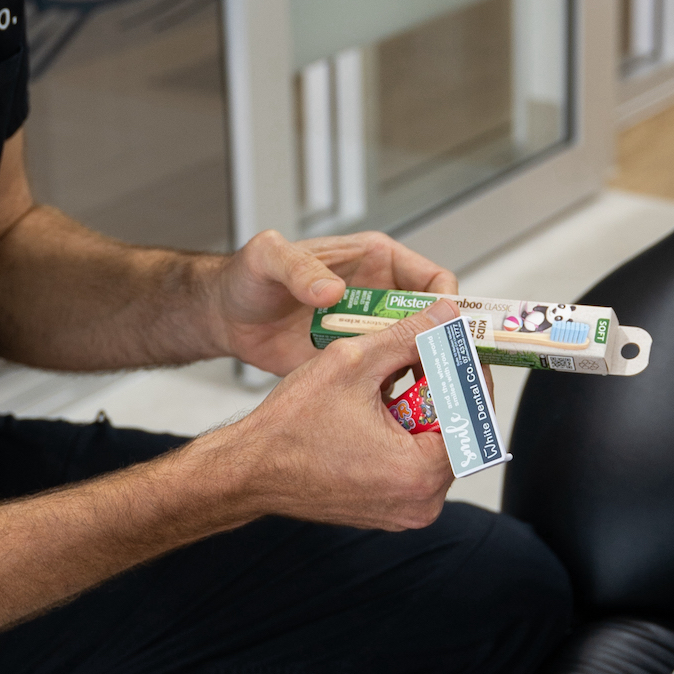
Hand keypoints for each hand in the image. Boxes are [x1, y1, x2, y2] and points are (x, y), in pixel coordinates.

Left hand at [206, 229, 456, 376]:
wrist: (226, 318)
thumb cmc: (247, 277)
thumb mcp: (267, 260)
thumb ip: (296, 268)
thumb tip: (330, 290)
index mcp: (376, 261)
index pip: (432, 280)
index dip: (446, 305)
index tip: (446, 332)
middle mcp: (380, 297)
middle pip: (433, 324)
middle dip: (441, 350)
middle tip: (442, 378)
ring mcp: (369, 332)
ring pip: (415, 356)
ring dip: (421, 377)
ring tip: (417, 400)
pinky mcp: (355, 363)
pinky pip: (387, 379)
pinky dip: (394, 396)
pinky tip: (386, 413)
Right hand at [215, 298, 458, 528]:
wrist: (247, 470)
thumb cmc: (288, 429)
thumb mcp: (353, 363)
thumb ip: (408, 336)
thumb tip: (445, 314)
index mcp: (419, 473)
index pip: (474, 414)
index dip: (470, 371)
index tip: (461, 342)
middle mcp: (421, 502)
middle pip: (460, 430)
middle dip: (446, 385)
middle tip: (431, 349)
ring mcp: (406, 509)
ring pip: (438, 444)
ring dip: (426, 404)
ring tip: (402, 370)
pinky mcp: (390, 507)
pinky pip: (416, 461)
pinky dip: (408, 427)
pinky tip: (385, 400)